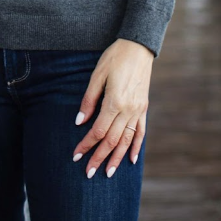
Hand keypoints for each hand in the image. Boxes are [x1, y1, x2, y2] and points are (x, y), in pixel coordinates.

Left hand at [72, 38, 152, 177]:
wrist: (139, 47)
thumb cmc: (115, 57)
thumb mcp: (97, 75)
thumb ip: (89, 100)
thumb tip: (79, 122)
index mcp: (114, 101)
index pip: (98, 131)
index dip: (86, 145)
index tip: (76, 156)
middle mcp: (128, 110)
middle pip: (112, 140)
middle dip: (99, 158)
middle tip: (88, 173)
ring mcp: (138, 110)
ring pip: (127, 140)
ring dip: (116, 158)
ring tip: (108, 173)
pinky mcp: (144, 108)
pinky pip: (141, 132)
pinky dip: (136, 147)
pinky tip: (131, 159)